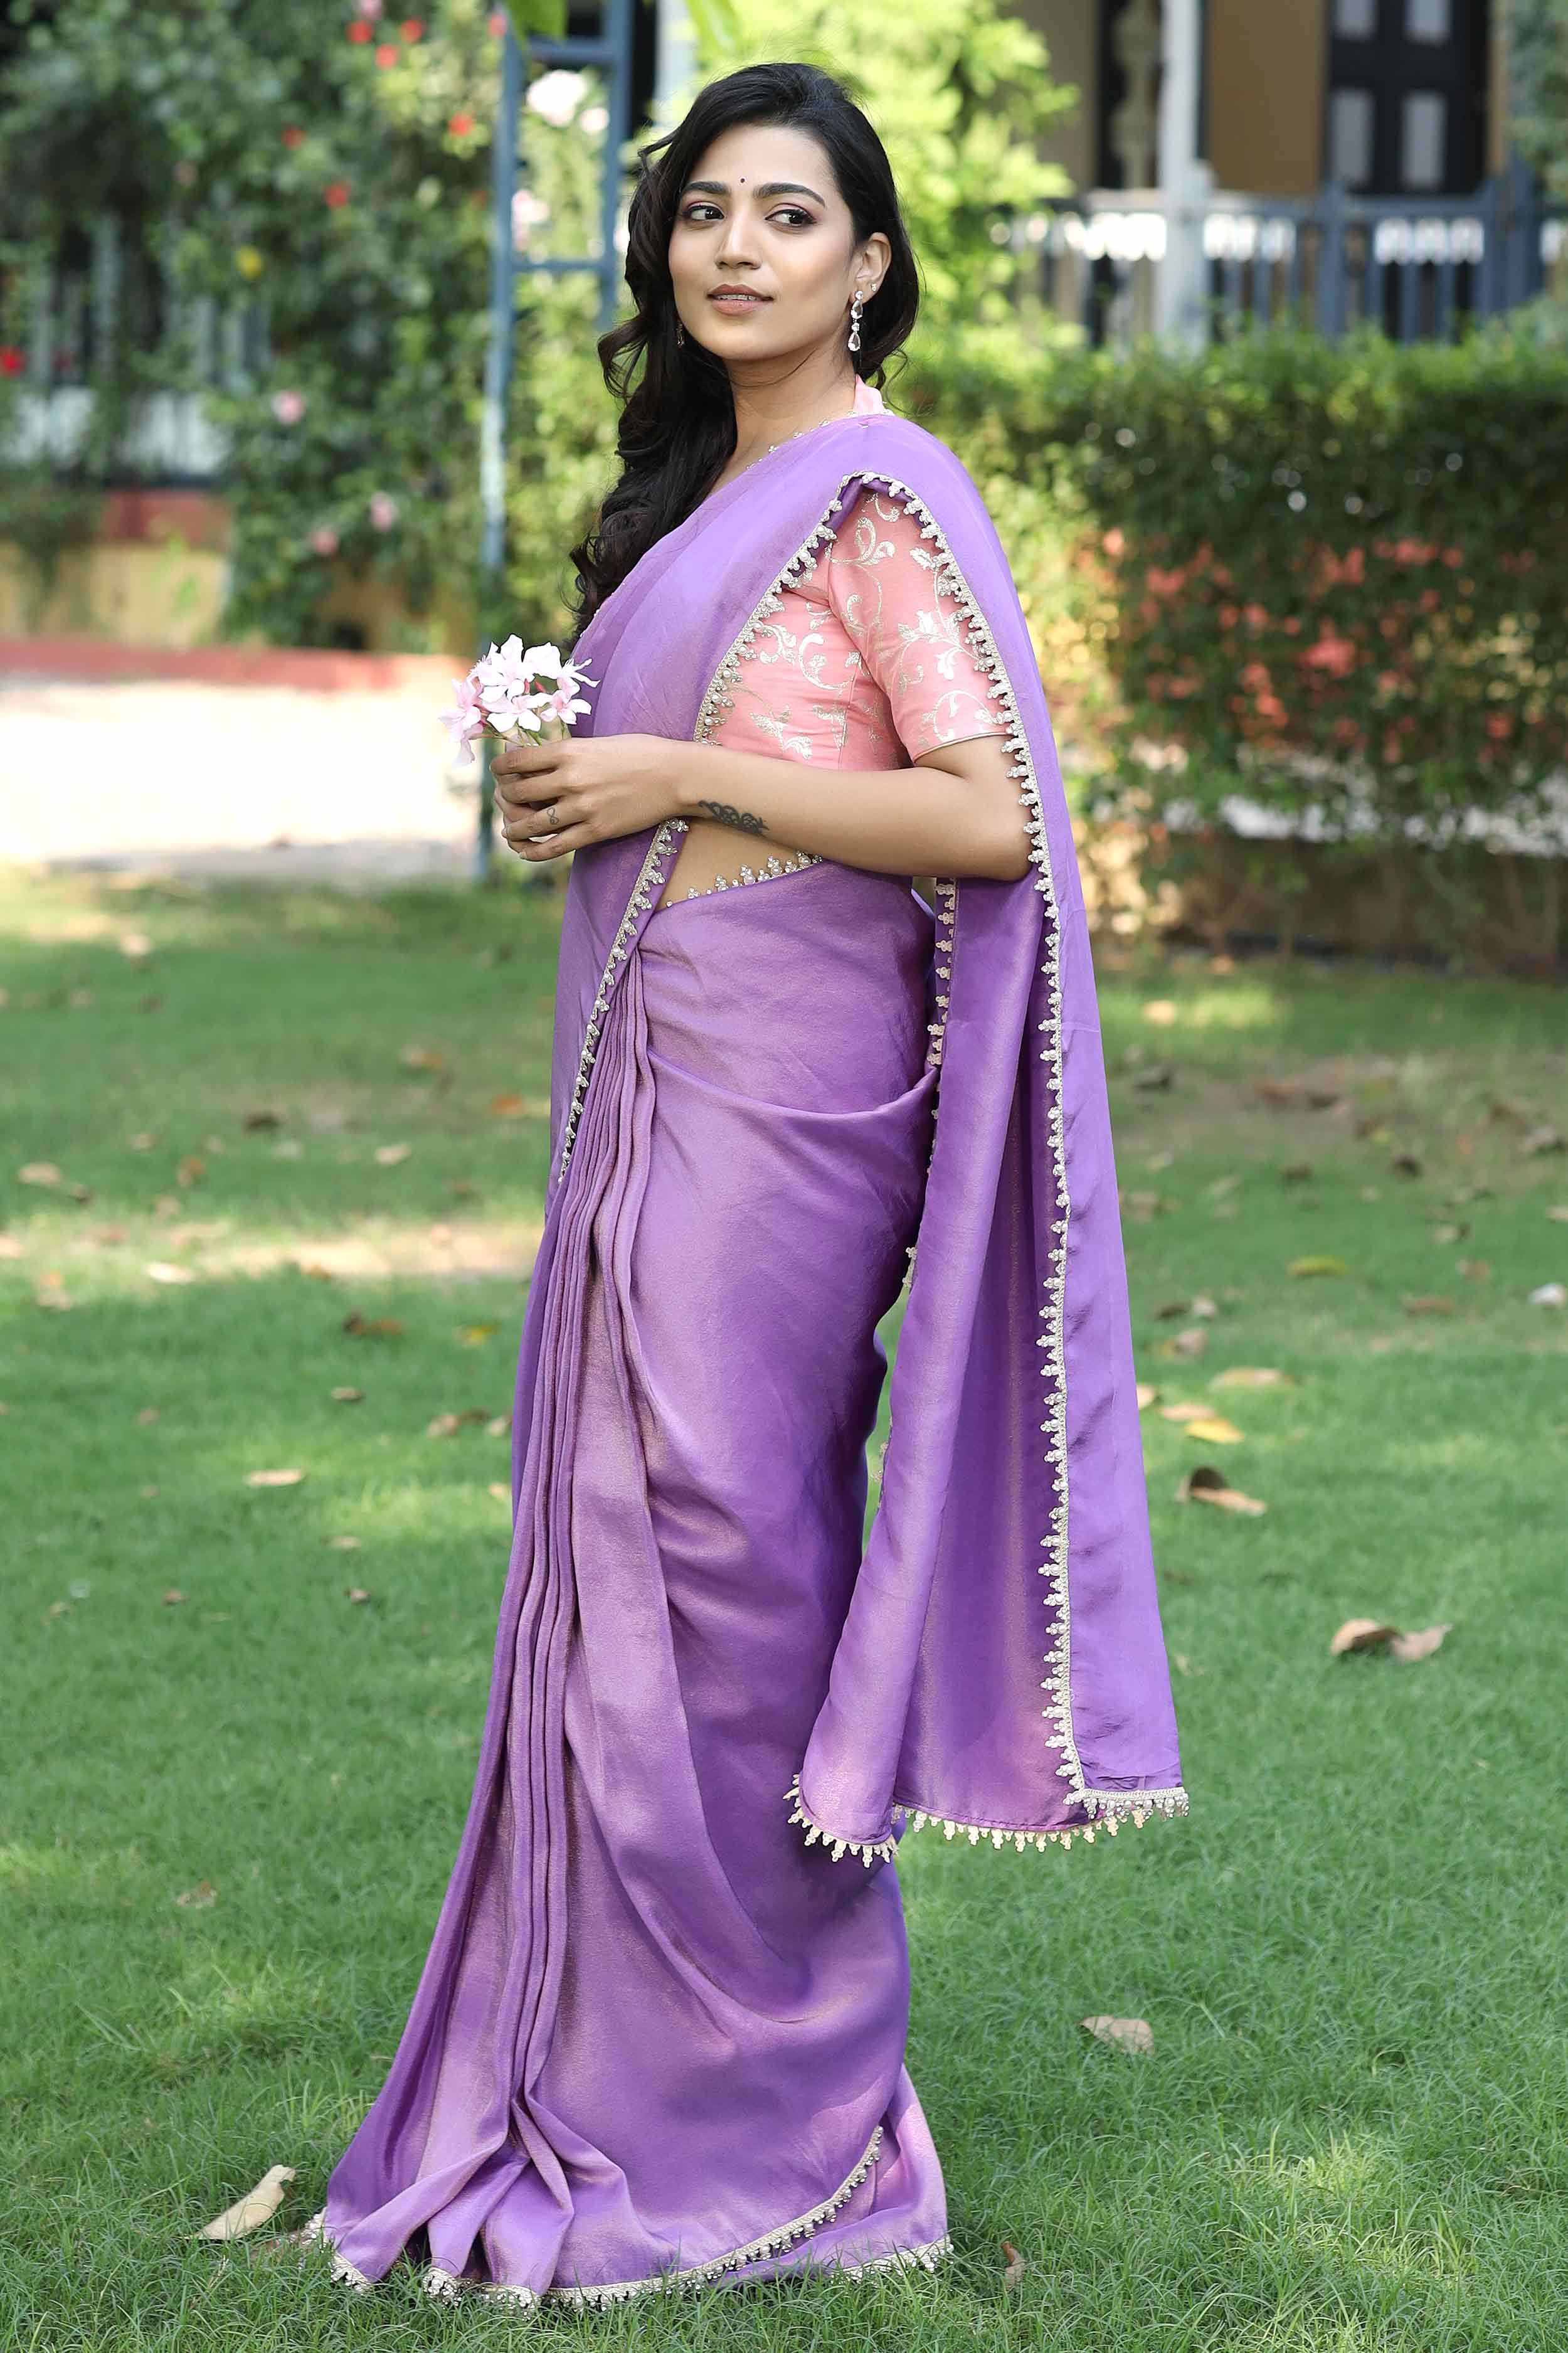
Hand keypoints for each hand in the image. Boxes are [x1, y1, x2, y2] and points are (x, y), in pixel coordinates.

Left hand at [491, 731, 680, 862]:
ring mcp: (582, 807)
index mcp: (568, 751)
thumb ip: (569, 752)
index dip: (500, 768)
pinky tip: (525, 851)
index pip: (516, 760)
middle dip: (503, 797)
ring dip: (513, 828)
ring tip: (509, 830)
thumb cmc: (641, 753)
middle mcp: (569, 779)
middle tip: (502, 800)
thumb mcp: (598, 742)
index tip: (498, 772)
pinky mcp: (596, 831)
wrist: (675, 775)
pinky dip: (534, 851)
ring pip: (530, 823)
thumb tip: (542, 760)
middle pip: (517, 792)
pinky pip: (554, 847)